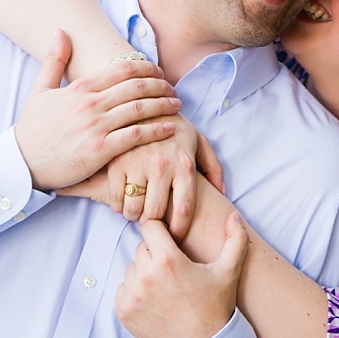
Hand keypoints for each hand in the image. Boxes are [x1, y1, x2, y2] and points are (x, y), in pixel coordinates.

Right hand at [15, 30, 182, 189]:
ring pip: (139, 109)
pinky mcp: (100, 150)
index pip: (122, 69)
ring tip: (177, 104)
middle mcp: (90, 104)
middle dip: (161, 85)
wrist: (21, 163)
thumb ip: (54, 60)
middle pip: (136, 87)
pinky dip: (156, 130)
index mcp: (80, 88)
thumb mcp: (40, 90)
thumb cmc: (33, 129)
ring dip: (163, 105)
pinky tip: (170, 127)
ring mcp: (96, 127)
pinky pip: (135, 136)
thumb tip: (61, 31)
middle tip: (173, 88)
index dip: (146, 68)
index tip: (159, 72)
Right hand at [105, 115, 223, 240]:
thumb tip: (223, 192)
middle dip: (154, 224)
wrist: (144, 102)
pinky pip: (115, 199)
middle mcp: (162, 166)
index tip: (174, 235)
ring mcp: (137, 164)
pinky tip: (123, 201)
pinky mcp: (116, 162)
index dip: (179, 229)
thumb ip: (213, 167)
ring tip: (137, 210)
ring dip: (134, 216)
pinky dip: (118, 206)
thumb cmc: (175, 127)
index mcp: (185, 164)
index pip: (184, 209)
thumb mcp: (199, 141)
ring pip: (133, 210)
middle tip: (152, 222)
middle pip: (156, 214)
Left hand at [115, 213, 248, 337]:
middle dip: (155, 253)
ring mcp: (133, 295)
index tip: (171, 241)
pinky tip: (155, 300)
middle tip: (174, 270)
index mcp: (168, 260)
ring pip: (132, 268)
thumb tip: (234, 215)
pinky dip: (135, 292)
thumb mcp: (229, 272)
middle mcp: (146, 275)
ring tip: (166, 287)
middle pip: (141, 247)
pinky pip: (123, 289)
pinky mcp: (124, 312)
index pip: (150, 226)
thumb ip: (235, 239)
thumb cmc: (216, 307)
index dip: (162, 231)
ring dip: (144, 272)